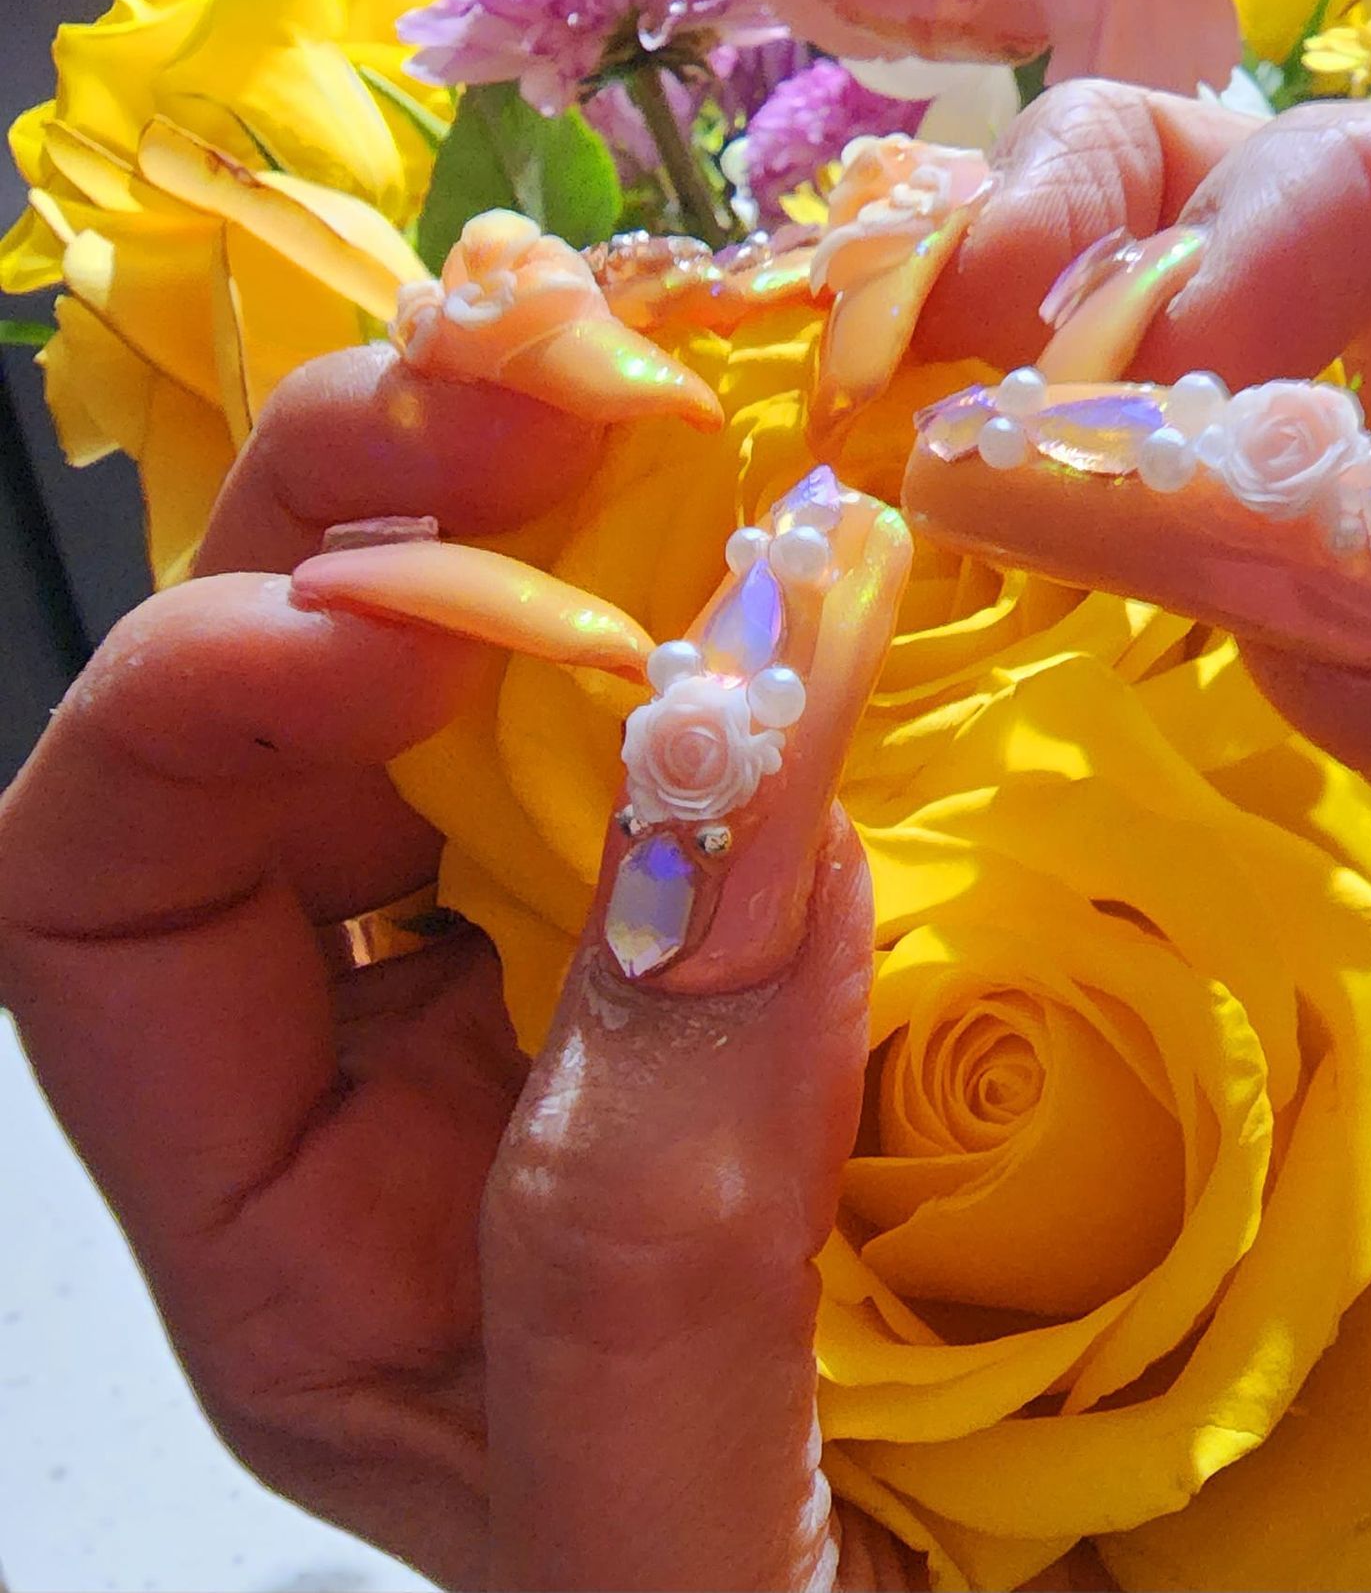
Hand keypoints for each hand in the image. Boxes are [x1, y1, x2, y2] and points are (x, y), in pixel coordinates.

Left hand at [0, 346, 914, 1588]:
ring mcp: (568, 987)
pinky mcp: (731, 949)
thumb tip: (755, 791)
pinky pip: (673, 737)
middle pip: (273, 728)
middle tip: (531, 384)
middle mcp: (386, 1072)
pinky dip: (708, 606)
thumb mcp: (664, 1513)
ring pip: (470, 692)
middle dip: (361, 523)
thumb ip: (671, 1210)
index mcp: (279, 1224)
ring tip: (650, 387)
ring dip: (534, 517)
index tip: (403, 610)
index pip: (101, 903)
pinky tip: (777, 523)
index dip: (205, 707)